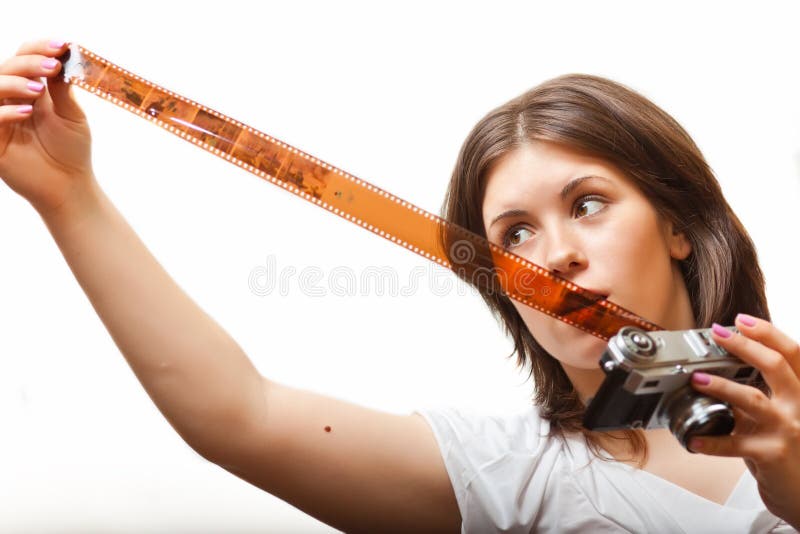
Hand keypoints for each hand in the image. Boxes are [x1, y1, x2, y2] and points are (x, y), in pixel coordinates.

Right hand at [0, 39, 94, 216]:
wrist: (70, 185)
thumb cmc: (72, 151)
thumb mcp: (72, 115)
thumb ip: (63, 88)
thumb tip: (65, 56)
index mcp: (30, 90)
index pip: (24, 58)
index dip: (39, 48)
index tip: (62, 46)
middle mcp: (10, 100)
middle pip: (6, 67)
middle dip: (28, 63)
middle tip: (52, 67)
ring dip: (13, 82)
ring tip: (38, 90)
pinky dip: (3, 111)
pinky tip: (26, 112)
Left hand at [689, 315, 799, 527]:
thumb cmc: (788, 452)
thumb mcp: (778, 417)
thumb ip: (758, 396)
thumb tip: (720, 373)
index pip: (794, 355)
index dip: (768, 333)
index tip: (741, 320)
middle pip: (777, 366)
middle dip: (745, 346)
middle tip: (717, 334)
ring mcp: (788, 431)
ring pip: (754, 399)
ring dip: (722, 386)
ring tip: (697, 379)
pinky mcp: (773, 454)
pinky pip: (736, 444)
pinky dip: (712, 441)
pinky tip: (694, 439)